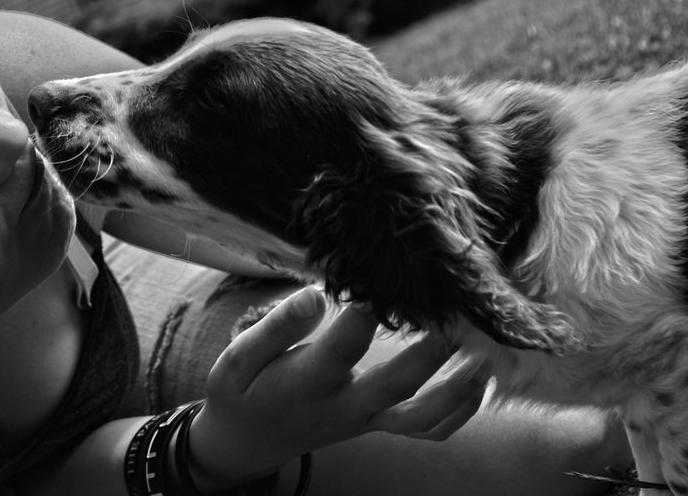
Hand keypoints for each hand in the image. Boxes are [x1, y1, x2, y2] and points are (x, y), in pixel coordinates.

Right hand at [188, 286, 486, 488]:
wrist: (246, 443)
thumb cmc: (241, 393)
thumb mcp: (237, 359)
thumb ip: (276, 328)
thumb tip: (316, 294)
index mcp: (307, 383)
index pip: (344, 346)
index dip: (368, 313)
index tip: (387, 278)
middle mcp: (343, 405)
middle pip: (398, 384)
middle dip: (432, 350)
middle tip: (455, 312)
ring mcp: (365, 420)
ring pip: (422, 416)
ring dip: (458, 388)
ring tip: (483, 352)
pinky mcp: (376, 426)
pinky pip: (427, 430)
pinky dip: (460, 411)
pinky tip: (478, 380)